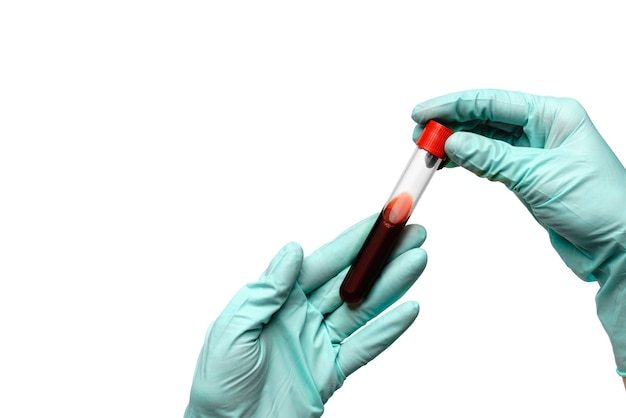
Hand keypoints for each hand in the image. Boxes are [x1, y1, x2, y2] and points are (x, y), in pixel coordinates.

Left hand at [184, 215, 426, 416]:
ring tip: (417, 259)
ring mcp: (321, 342)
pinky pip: (365, 347)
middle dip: (381, 256)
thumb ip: (266, 290)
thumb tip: (292, 250)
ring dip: (391, 284)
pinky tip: (409, 308)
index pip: (323, 262)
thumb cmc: (219, 383)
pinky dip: (388, 330)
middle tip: (413, 230)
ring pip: (363, 308)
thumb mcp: (233, 330)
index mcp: (280, 300)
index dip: (353, 241)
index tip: (379, 218)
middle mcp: (304, 315)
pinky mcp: (333, 371)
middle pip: (350, 280)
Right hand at [412, 89, 625, 375]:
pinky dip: (466, 162)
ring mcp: (533, 151)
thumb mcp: (537, 176)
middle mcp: (543, 127)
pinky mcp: (526, 175)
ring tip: (426, 150)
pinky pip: (488, 160)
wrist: (615, 246)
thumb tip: (452, 142)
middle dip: (450, 124)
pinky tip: (447, 162)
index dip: (453, 105)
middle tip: (418, 133)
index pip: (493, 101)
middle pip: (485, 117)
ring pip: (484, 139)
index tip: (423, 112)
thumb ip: (491, 156)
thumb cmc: (597, 205)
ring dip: (454, 144)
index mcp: (553, 114)